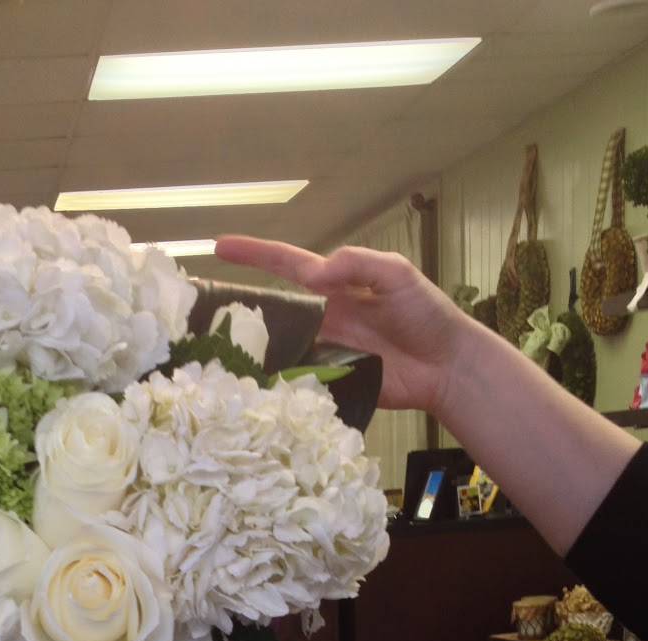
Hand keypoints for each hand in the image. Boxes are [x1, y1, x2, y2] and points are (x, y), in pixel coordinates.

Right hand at [214, 236, 470, 416]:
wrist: (445, 365)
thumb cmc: (426, 314)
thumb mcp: (396, 275)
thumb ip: (357, 264)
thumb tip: (314, 274)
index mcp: (335, 286)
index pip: (286, 265)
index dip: (254, 254)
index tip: (219, 246)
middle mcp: (323, 318)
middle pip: (273, 311)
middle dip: (241, 310)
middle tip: (201, 314)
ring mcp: (324, 351)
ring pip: (280, 349)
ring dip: (253, 351)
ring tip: (216, 354)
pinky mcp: (332, 383)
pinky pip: (298, 382)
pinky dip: (279, 383)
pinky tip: (254, 386)